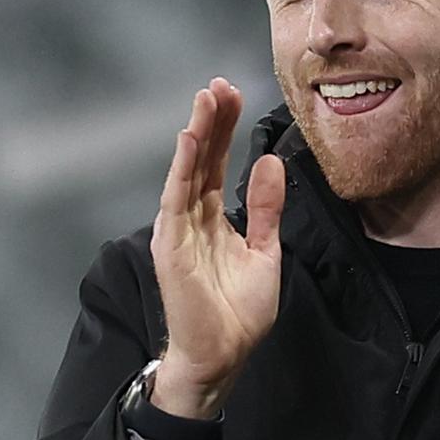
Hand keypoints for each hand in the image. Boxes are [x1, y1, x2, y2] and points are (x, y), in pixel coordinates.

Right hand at [149, 78, 286, 418]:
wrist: (223, 355)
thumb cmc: (238, 312)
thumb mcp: (264, 251)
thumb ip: (264, 209)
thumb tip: (269, 163)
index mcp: (212, 217)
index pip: (216, 163)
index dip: (225, 128)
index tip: (234, 93)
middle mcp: (190, 217)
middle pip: (200, 158)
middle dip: (210, 120)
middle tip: (219, 84)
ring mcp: (177, 230)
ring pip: (186, 171)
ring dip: (196, 133)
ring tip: (205, 98)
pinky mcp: (170, 246)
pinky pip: (175, 199)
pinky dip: (181, 168)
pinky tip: (189, 140)